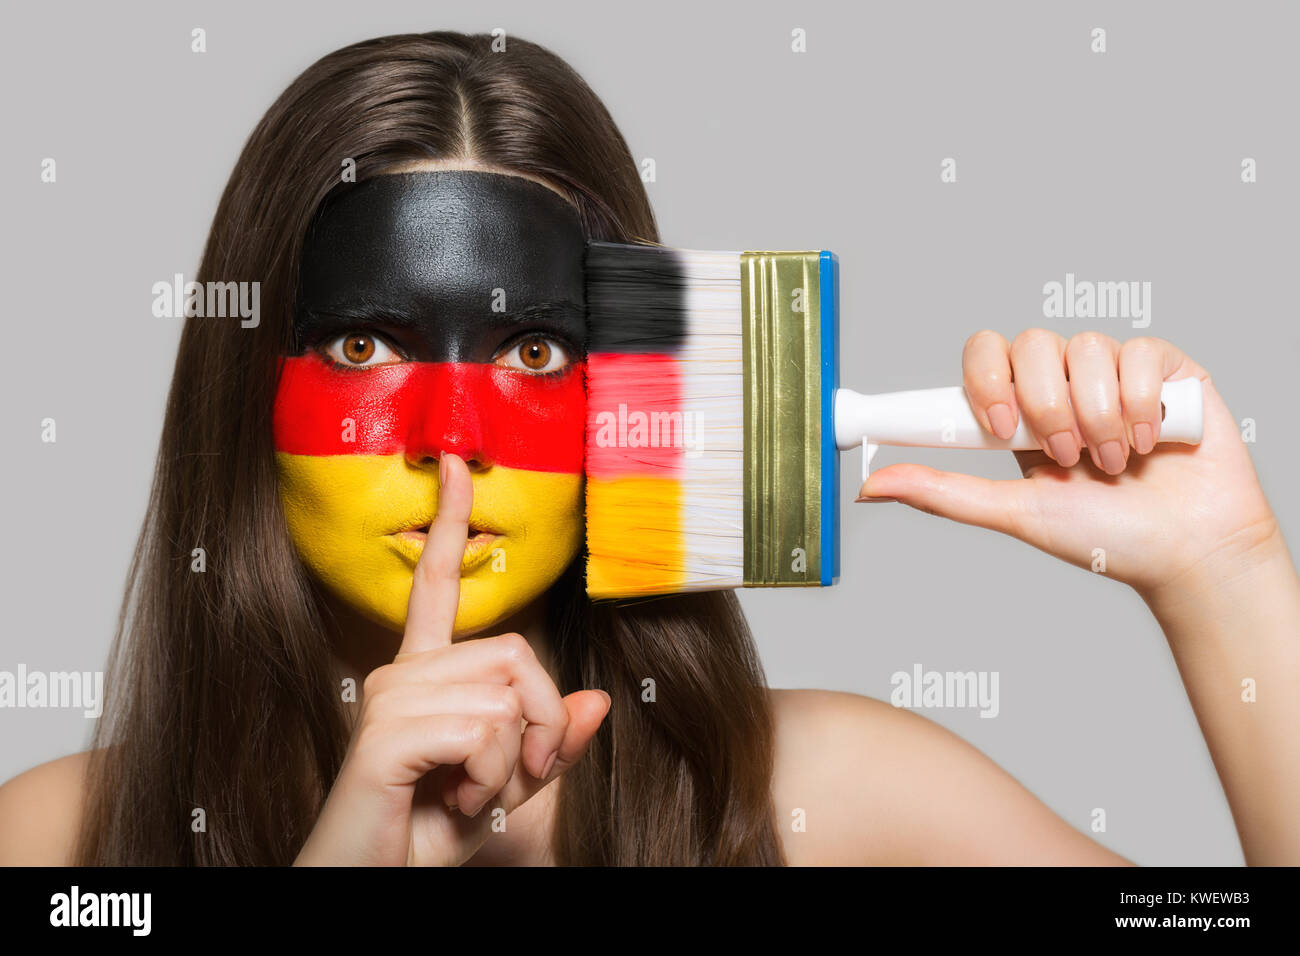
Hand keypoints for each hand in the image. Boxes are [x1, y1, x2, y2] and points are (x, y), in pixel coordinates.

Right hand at [294, 452, 610, 865]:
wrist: (368, 888)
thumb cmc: (422, 838)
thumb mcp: (505, 789)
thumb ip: (548, 744)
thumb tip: (599, 699)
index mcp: (423, 677)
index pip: (440, 585)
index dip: (454, 524)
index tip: (459, 466)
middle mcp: (399, 675)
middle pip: (517, 652)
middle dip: (544, 722)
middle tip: (519, 777)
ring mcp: (386, 700)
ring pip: (506, 694)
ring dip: (513, 761)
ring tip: (471, 794)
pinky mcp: (382, 735)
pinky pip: (483, 731)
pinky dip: (491, 778)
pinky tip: (454, 801)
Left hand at [857, 329, 1282, 598]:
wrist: (1187, 552)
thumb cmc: (1104, 536)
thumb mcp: (1013, 512)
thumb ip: (944, 492)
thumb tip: (870, 486)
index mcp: (1021, 409)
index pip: (986, 355)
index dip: (986, 380)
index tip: (998, 426)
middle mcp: (1064, 381)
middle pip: (1031, 344)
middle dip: (1047, 407)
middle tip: (1067, 458)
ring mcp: (1115, 370)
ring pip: (1085, 348)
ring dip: (1097, 417)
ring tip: (1112, 463)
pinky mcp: (1166, 368)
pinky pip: (1138, 353)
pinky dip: (1141, 405)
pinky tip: (1149, 443)